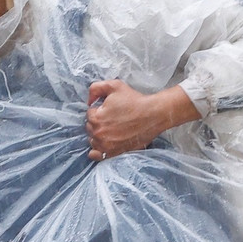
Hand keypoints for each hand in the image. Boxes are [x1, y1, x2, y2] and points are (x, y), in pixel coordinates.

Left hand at [86, 81, 201, 159]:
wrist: (154, 114)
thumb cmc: (135, 100)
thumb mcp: (114, 85)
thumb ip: (95, 88)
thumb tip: (89, 101)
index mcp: (96, 117)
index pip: (89, 114)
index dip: (99, 111)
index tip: (110, 110)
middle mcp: (99, 133)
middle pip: (90, 128)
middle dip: (98, 123)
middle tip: (113, 119)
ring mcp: (106, 145)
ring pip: (93, 140)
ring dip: (99, 136)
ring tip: (112, 130)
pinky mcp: (114, 152)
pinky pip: (98, 155)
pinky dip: (97, 151)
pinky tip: (104, 145)